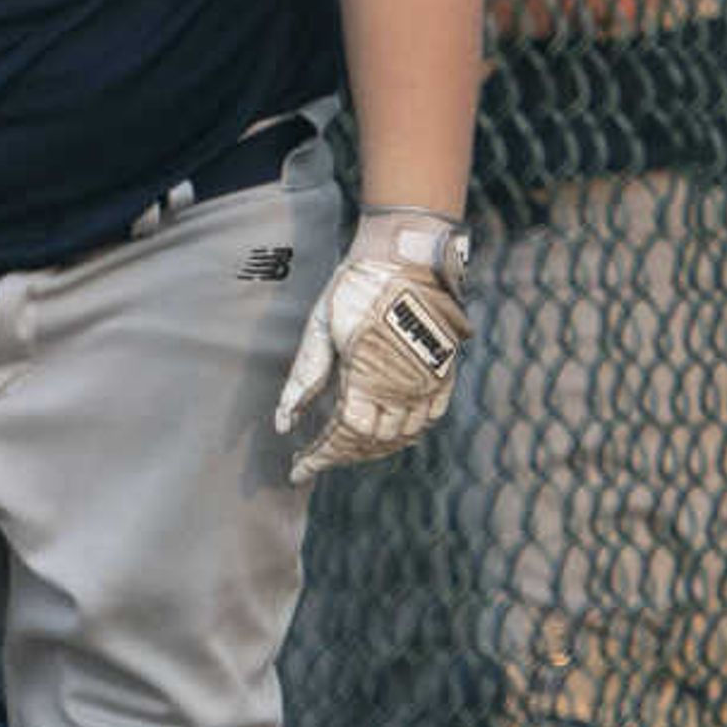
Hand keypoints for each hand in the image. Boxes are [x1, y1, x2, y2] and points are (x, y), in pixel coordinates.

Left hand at [274, 208, 473, 483]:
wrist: (407, 256)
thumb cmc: (356, 288)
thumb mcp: (320, 330)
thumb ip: (303, 380)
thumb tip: (283, 426)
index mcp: (368, 378)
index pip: (343, 437)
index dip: (319, 458)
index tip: (297, 470)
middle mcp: (404, 388)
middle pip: (371, 442)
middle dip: (338, 456)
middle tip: (313, 458)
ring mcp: (428, 382)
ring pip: (401, 436)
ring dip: (370, 449)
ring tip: (343, 449)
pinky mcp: (444, 372)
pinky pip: (430, 418)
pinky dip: (407, 434)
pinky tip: (388, 434)